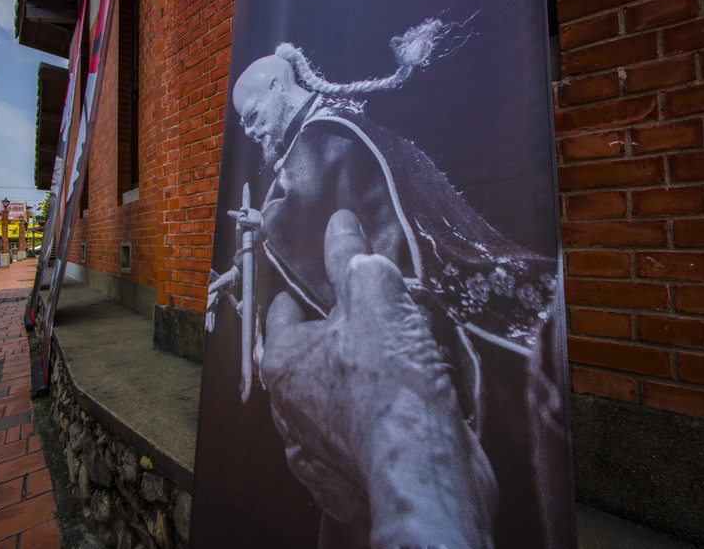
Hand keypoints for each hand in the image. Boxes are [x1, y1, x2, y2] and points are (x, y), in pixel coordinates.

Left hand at [261, 210, 495, 548]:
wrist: (421, 470)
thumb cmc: (389, 381)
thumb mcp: (374, 295)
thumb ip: (351, 257)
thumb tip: (339, 223)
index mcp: (283, 361)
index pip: (282, 314)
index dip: (303, 293)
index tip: (318, 285)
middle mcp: (288, 410)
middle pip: (305, 360)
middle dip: (332, 339)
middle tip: (368, 321)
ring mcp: (315, 451)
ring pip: (327, 403)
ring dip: (351, 384)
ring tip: (392, 365)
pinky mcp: (346, 481)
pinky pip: (352, 440)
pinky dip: (368, 423)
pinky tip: (396, 412)